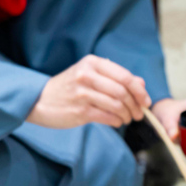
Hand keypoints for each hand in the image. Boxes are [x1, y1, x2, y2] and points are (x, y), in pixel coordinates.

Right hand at [27, 55, 150, 128]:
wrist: (39, 100)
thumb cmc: (70, 88)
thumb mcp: (91, 76)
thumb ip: (116, 78)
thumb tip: (142, 84)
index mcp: (92, 63)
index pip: (125, 76)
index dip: (140, 91)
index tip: (146, 101)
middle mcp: (87, 75)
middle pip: (123, 92)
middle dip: (136, 105)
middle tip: (138, 114)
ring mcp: (83, 93)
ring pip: (117, 105)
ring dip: (127, 115)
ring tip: (127, 119)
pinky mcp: (80, 111)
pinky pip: (108, 117)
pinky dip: (117, 121)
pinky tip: (117, 122)